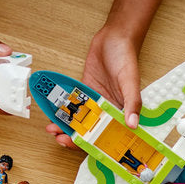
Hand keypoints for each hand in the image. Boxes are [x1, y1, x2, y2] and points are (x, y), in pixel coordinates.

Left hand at [45, 25, 140, 148]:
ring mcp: (94, 100)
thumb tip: (133, 124)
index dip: (93, 144)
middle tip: (59, 138)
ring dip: (65, 125)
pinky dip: (63, 111)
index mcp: (121, 111)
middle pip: (89, 130)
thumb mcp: (130, 80)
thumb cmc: (126, 57)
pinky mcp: (84, 90)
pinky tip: (52, 114)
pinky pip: (72, 104)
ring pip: (78, 119)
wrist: (114, 37)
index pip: (107, 135)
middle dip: (73, 137)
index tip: (79, 146)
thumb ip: (132, 102)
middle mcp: (107, 109)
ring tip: (52, 128)